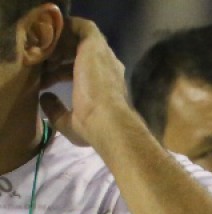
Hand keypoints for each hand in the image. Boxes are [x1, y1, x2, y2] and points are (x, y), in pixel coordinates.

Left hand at [37, 18, 136, 150]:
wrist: (108, 121)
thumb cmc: (93, 126)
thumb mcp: (69, 122)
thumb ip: (56, 109)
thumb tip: (45, 98)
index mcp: (105, 85)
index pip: (82, 71)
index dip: (60, 72)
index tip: (45, 81)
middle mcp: (108, 67)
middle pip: (81, 52)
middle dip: (58, 56)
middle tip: (42, 65)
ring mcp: (103, 54)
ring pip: (80, 37)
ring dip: (61, 42)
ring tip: (44, 54)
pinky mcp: (96, 45)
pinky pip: (81, 27)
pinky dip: (65, 30)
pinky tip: (51, 44)